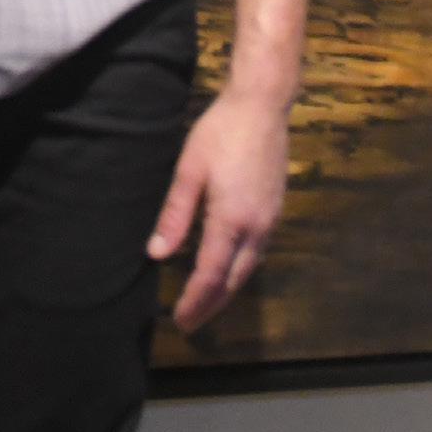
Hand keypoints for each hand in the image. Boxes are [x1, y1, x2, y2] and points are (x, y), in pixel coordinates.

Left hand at [147, 89, 292, 331]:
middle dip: (211, 305)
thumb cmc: (219, 134)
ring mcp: (270, 222)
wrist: (262, 108)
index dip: (195, 302)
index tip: (180, 321)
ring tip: (204, 303)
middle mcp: (256, 229)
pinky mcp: (274, 212)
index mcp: (232, 221)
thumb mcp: (189, 170)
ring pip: (247, 269)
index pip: (211, 275)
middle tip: (189, 322)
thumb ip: (175, 215)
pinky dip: (238, 270)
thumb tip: (157, 253)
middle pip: (233, 280)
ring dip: (226, 290)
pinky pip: (256, 253)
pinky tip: (226, 270)